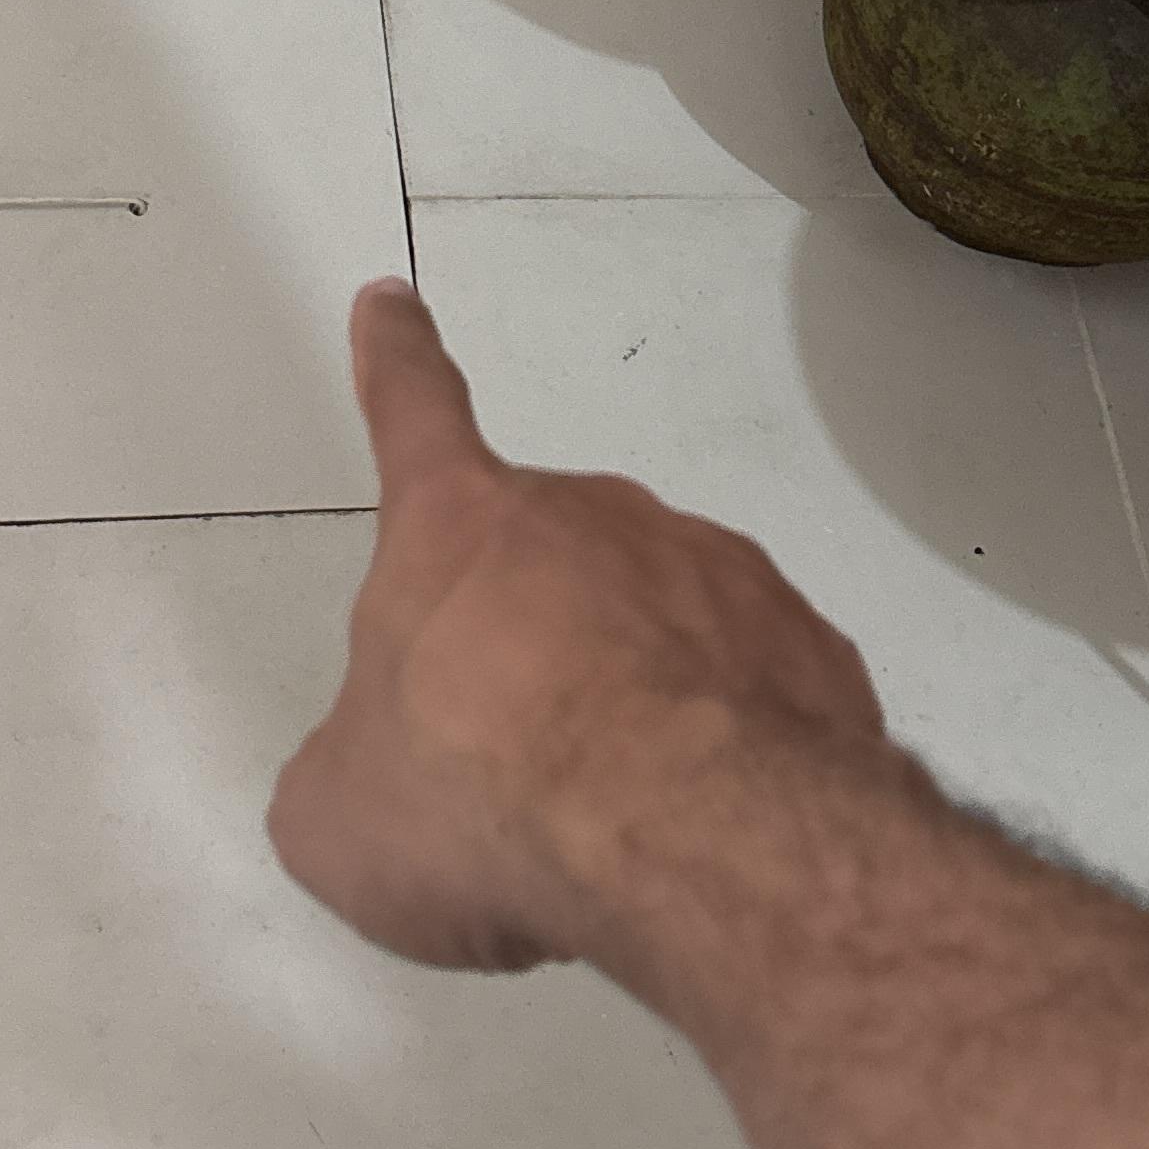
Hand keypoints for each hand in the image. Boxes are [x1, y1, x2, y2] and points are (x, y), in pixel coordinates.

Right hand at [267, 280, 891, 973]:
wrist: (701, 845)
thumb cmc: (486, 805)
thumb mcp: (340, 817)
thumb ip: (347, 769)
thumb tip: (380, 776)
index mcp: (462, 528)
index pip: (413, 416)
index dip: (396, 362)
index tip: (394, 303)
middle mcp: (594, 517)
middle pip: (541, 564)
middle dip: (524, 650)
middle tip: (513, 772)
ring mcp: (715, 569)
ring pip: (650, 624)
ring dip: (628, 697)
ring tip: (615, 814)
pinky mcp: (808, 643)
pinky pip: (742, 683)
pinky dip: (718, 739)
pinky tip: (703, 821)